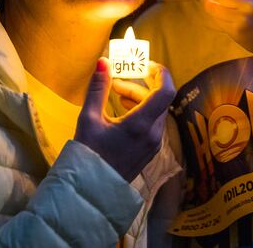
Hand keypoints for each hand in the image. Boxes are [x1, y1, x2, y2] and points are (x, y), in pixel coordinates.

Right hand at [75, 58, 174, 181]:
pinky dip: (140, 111)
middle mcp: (153, 134)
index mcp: (141, 125)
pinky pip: (152, 123)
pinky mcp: (149, 151)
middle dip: (140, 85)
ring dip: (139, 98)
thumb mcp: (89, 119)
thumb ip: (97, 88)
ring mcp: (153, 144)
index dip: (160, 73)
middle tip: (117, 80)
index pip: (165, 91)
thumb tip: (103, 62)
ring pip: (155, 111)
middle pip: (158, 99)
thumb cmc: (88, 155)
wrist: (90, 189)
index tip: (146, 64)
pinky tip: (121, 110)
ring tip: (115, 94)